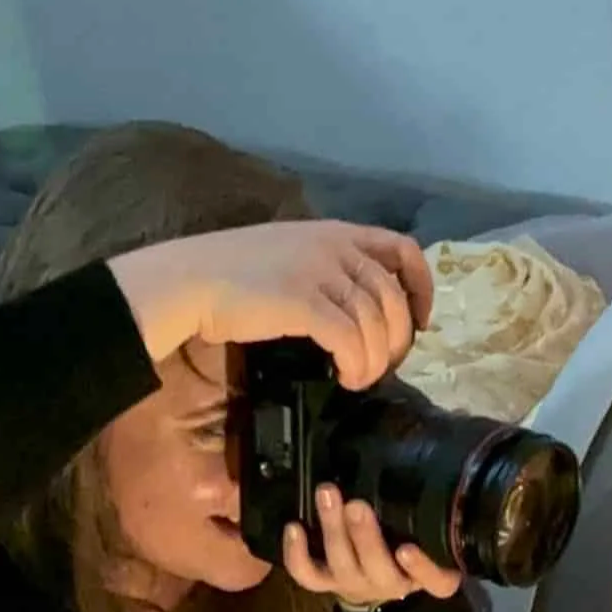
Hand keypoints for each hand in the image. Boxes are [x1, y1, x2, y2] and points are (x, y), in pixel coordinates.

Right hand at [109, 221, 433, 390]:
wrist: (190, 281)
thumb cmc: (231, 274)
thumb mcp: (289, 256)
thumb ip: (324, 269)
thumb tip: (353, 309)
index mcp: (335, 232)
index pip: (402, 249)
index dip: (420, 287)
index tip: (421, 321)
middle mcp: (334, 247)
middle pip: (393, 296)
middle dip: (399, 339)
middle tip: (385, 367)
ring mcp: (319, 273)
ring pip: (376, 323)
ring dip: (376, 360)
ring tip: (359, 379)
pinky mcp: (303, 302)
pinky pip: (350, 340)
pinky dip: (357, 365)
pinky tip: (346, 378)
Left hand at [283, 484, 462, 610]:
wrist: (376, 569)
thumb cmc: (409, 528)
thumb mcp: (429, 513)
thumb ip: (432, 488)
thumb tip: (435, 430)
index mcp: (428, 571)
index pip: (438, 581)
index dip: (423, 569)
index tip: (407, 549)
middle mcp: (394, 583)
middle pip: (381, 570)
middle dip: (365, 538)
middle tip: (356, 506)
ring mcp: (358, 584)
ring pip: (343, 567)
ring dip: (333, 532)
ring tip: (327, 495)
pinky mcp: (328, 582)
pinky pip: (308, 576)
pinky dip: (297, 554)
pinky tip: (293, 527)